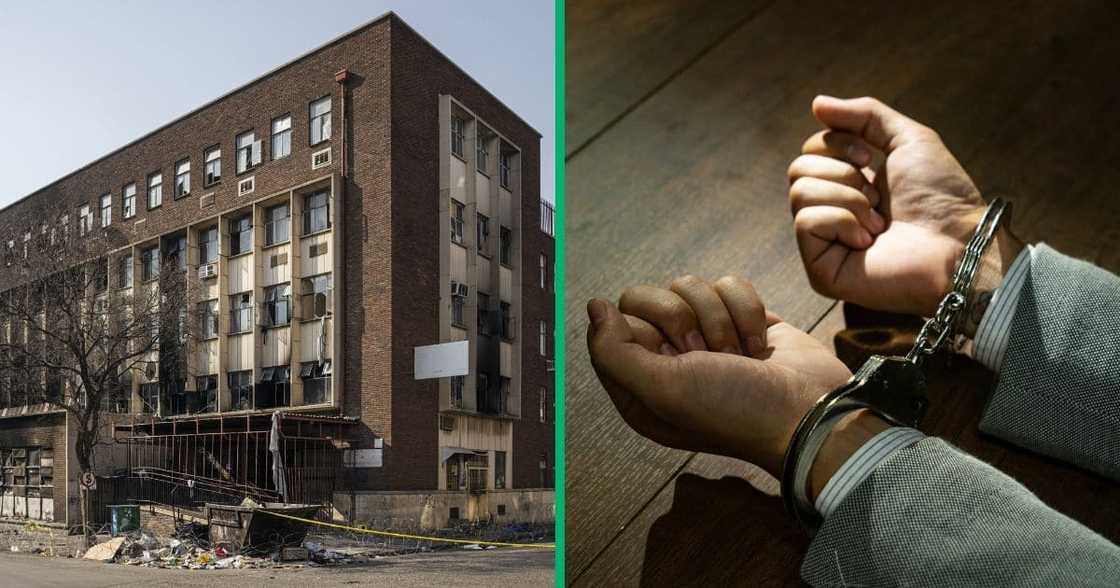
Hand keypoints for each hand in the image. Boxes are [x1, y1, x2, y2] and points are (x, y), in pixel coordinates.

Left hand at [586, 275, 853, 477]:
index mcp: (639, 384)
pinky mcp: (741, 319)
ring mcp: (705, 336)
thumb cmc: (734, 409)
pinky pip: (728, 283)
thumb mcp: (661, 389)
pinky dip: (748, 311)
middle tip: (708, 355)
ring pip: (690, 285)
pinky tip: (760, 346)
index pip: (615, 323)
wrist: (810, 412)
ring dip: (720, 319)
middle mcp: (667, 359)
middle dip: (686, 319)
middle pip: (648, 296)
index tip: (676, 356)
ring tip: (739, 356)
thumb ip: (613, 350)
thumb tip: (594, 306)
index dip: (647, 329)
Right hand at [788, 95, 988, 315]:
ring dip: (848, 198)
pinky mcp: (819, 269)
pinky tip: (867, 241)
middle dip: (843, 173)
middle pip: (798, 169)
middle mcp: (831, 212)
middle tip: (876, 196)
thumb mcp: (906, 139)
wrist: (957, 242)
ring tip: (878, 222)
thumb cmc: (941, 197)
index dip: (836, 144)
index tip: (867, 157)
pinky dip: (842, 221)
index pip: (810, 150)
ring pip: (800, 193)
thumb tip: (817, 103)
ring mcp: (824, 243)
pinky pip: (806, 222)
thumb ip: (864, 116)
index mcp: (848, 185)